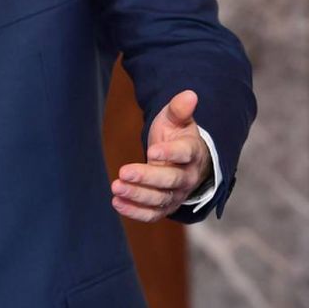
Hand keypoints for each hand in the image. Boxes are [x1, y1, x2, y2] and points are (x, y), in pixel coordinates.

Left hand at [111, 89, 211, 222]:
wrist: (184, 160)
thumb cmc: (177, 135)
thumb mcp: (176, 120)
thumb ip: (179, 109)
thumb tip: (190, 94)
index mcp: (193, 152)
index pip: (185, 153)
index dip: (170, 153)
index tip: (152, 152)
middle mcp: (188, 176)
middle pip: (170, 180)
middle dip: (147, 178)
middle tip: (123, 172)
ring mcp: (177, 194)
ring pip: (160, 199)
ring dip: (137, 195)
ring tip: (115, 187)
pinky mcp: (165, 206)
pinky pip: (153, 213)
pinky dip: (136, 211)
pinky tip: (117, 203)